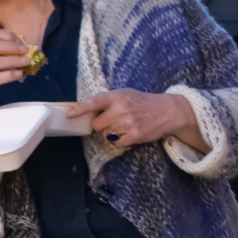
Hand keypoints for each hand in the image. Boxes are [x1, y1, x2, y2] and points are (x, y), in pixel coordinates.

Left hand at [68, 89, 208, 152]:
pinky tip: (128, 132)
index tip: (69, 115)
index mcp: (116, 97)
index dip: (80, 109)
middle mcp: (121, 110)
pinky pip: (115, 143)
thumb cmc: (142, 102)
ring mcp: (127, 124)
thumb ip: (107, 101)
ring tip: (124, 125)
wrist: (168, 111)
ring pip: (105, 134)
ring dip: (111, 132)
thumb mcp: (125, 94)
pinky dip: (119, 140)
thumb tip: (85, 109)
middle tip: (112, 120)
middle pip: (96, 124)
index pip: (94, 102)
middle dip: (101, 124)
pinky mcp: (134, 136)